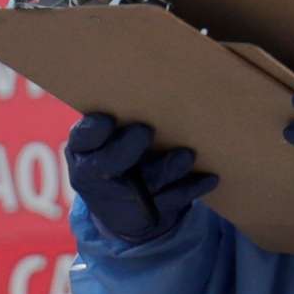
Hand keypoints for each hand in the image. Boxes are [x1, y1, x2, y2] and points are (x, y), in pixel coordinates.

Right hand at [67, 115, 216, 244]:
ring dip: (168, 169)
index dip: (93, 130)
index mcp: (83, 150)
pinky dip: (193, 188)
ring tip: (186, 156)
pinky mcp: (152, 212)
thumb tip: (152, 80)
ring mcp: (125, 196)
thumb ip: (121, 115)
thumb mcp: (105, 134)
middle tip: (145, 130)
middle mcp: (97, 175)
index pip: (82, 138)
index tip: (107, 119)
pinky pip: (175, 199)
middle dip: (126, 149)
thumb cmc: (116, 148)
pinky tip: (210, 177)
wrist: (119, 204)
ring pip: (147, 182)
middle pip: (109, 164)